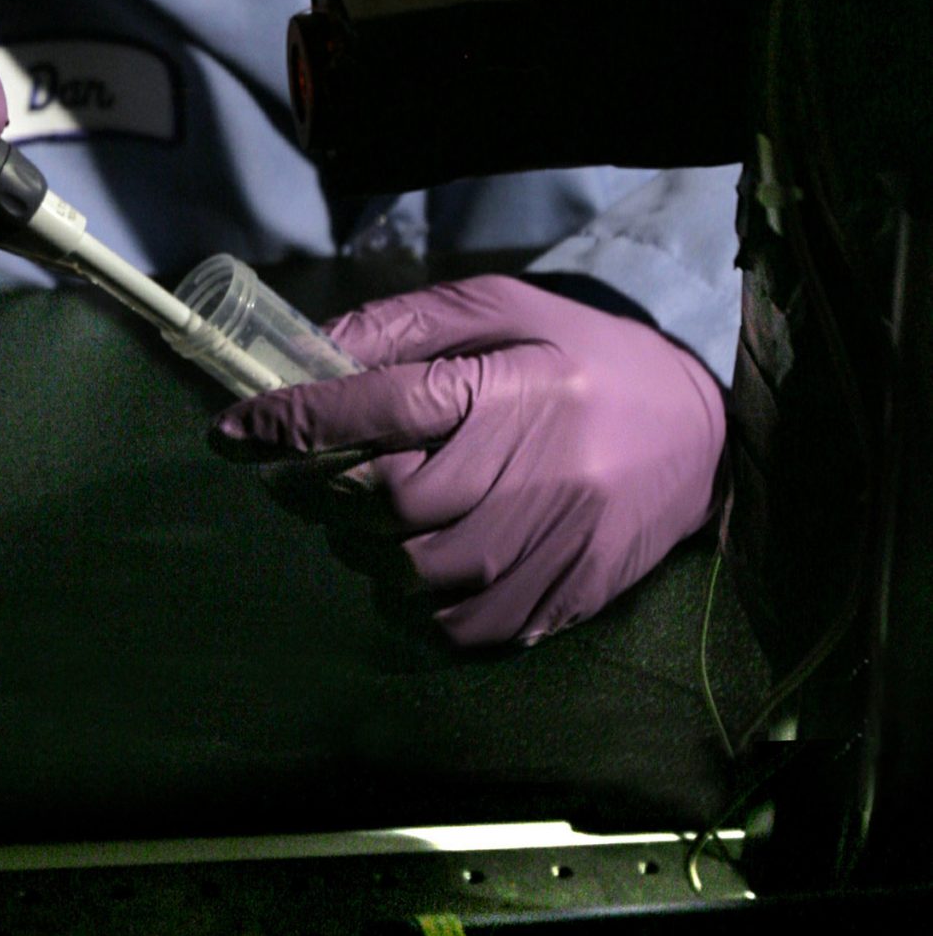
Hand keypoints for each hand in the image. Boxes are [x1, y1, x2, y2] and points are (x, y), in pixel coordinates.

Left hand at [211, 275, 724, 647]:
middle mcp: (534, 471)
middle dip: (328, 490)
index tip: (231, 429)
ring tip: (374, 517)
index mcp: (515, 387)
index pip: (380, 407)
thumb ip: (410, 324)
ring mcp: (552, 545)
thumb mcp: (507, 309)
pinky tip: (417, 567)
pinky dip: (417, 606)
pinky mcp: (564, 600)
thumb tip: (319, 347)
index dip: (294, 420)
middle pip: (389, 501)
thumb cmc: (590, 361)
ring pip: (415, 571)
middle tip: (309, 474)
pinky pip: (459, 627)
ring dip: (369, 549)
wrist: (705, 440)